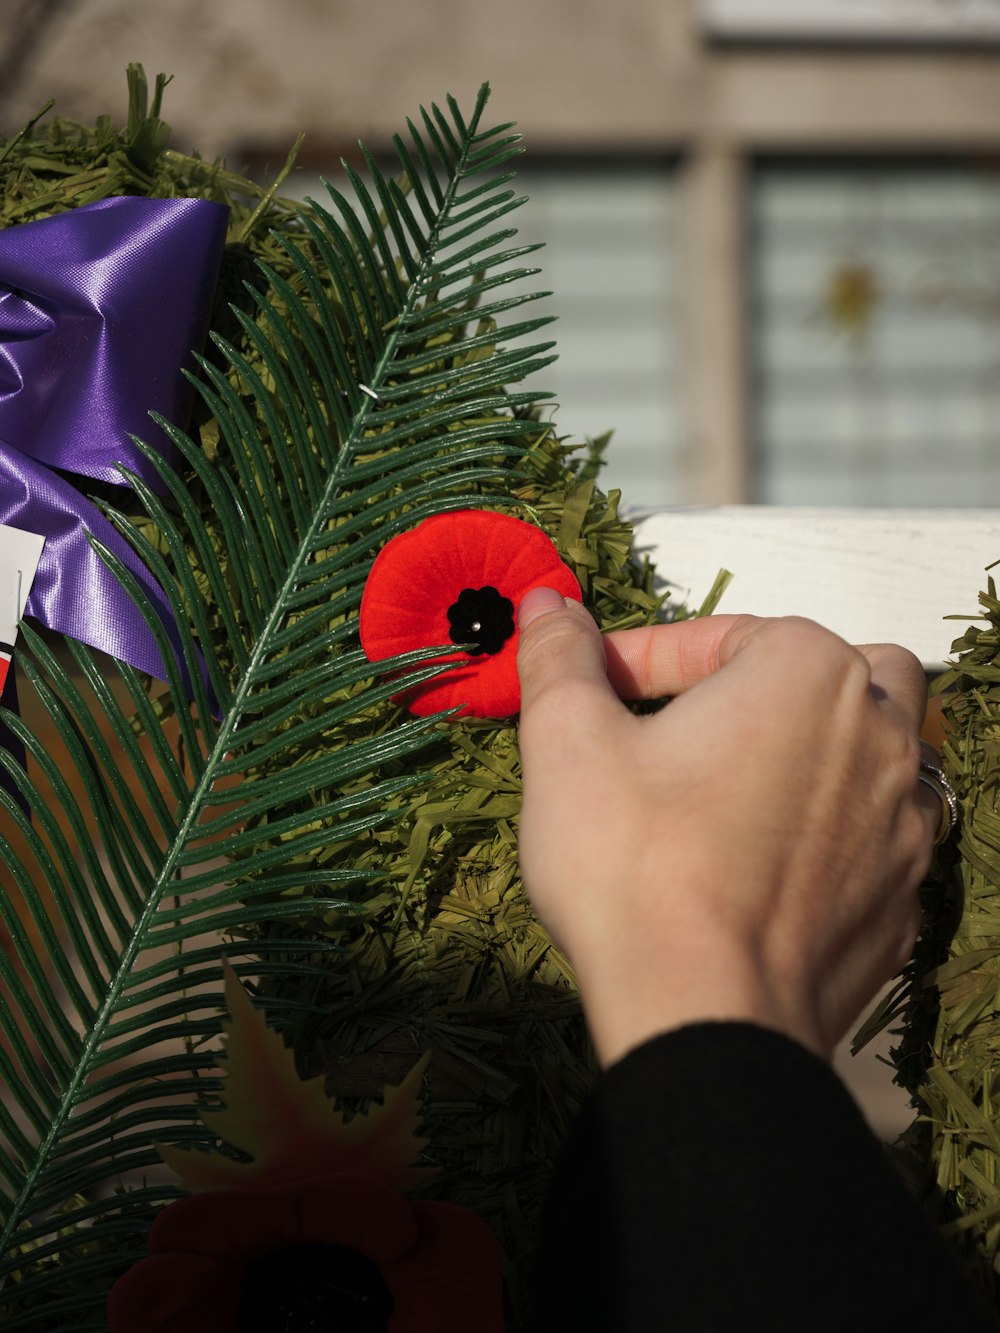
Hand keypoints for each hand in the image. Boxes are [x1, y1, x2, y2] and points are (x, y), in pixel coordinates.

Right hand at [515, 589, 939, 1066]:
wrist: (705, 1017)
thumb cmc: (635, 865)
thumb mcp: (569, 741)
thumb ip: (560, 657)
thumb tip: (545, 603)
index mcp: (809, 671)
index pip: (717, 635)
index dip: (637, 660)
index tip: (589, 697)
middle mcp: (880, 733)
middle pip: (824, 674)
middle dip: (758, 688)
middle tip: (687, 731)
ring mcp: (904, 824)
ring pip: (867, 753)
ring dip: (806, 755)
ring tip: (728, 795)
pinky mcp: (902, 902)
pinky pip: (871, 839)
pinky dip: (825, 835)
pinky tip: (760, 870)